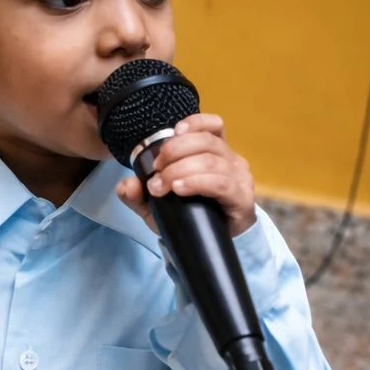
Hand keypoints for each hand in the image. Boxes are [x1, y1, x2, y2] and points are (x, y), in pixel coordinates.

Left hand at [116, 113, 256, 238]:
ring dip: (180, 170)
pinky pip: (220, 183)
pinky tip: (180, 189)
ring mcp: (239, 178)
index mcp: (216, 152)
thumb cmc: (191, 218)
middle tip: (157, 170)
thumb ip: (138, 195)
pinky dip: (197, 182)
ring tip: (162, 185)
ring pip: (210, 161)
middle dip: (174, 151)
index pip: (213, 125)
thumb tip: (127, 184)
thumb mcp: (158, 206)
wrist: (212, 247)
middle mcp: (231, 160)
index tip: (173, 133)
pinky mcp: (241, 198)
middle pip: (206, 141)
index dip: (194, 123)